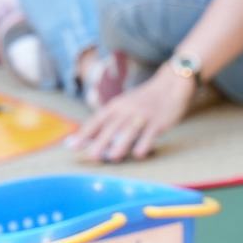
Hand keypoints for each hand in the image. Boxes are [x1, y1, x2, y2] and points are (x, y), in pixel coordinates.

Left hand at [69, 64, 191, 163]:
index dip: (84, 133)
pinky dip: (144, 144)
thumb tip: (89, 139)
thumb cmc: (143, 100)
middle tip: (90, 156)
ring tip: (112, 157)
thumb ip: (109, 121)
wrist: (170, 84)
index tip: (72, 146)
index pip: (97, 120)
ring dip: (121, 144)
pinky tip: (139, 154)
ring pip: (130, 131)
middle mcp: (127, 110)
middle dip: (100, 142)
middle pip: (111, 127)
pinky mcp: (159, 121)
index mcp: (116, 106)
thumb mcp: (124, 105)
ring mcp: (143, 116)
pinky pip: (150, 134)